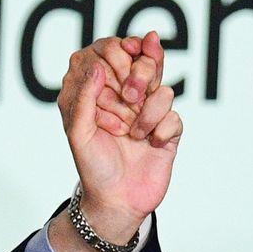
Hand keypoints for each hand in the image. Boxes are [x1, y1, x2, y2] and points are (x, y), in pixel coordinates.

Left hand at [57, 31, 180, 243]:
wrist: (117, 201)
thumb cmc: (93, 167)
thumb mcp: (77, 131)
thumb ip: (84, 96)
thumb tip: (99, 66)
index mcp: (98, 90)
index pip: (110, 50)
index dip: (117, 51)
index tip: (118, 67)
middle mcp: (125, 97)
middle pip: (144, 61)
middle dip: (140, 76)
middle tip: (130, 97)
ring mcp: (148, 112)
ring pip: (163, 88)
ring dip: (148, 111)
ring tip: (134, 133)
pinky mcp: (167, 130)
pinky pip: (174, 116)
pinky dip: (162, 130)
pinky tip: (150, 144)